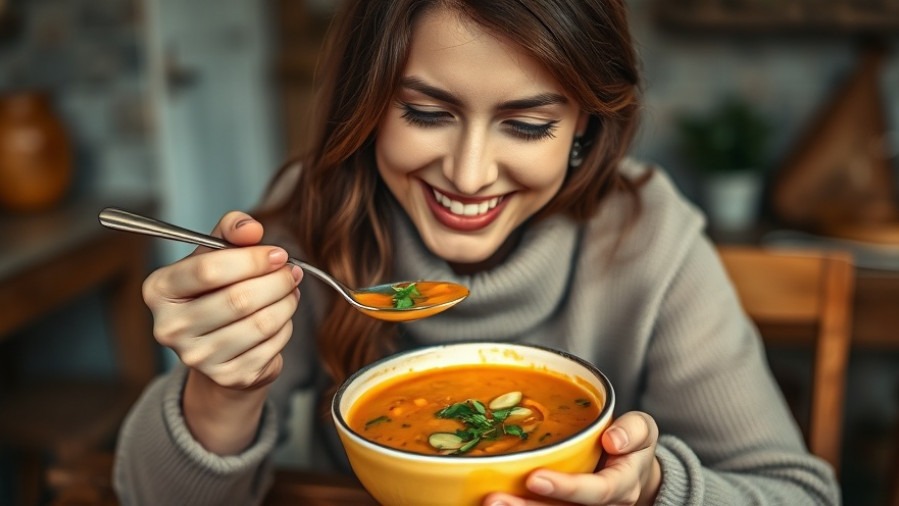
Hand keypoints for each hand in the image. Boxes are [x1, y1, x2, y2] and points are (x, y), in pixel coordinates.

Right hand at [143, 211, 301, 390]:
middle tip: (291, 272)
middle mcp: (170, 327)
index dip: (252, 259)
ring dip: (286, 303)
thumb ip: (232, 231)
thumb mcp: (217, 253)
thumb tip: (251, 229)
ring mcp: (197, 357)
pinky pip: (271, 345)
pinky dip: (285, 326)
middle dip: (276, 281)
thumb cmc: (215, 290)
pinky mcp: (227, 376)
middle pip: (238, 299)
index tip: (277, 254)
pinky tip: (280, 317)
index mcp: (159, 290)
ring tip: (290, 291)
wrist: (216, 344)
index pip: (208, 270)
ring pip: (260, 324)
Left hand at [482, 411, 660, 505]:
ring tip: (485, 502)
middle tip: (493, 499)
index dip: (566, 488)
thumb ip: (634, 430)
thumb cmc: (630, 446)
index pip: (595, 492)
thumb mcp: (643, 431)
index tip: (535, 478)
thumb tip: (613, 439)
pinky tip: (481, 502)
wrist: (632, 473)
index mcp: (619, 486)